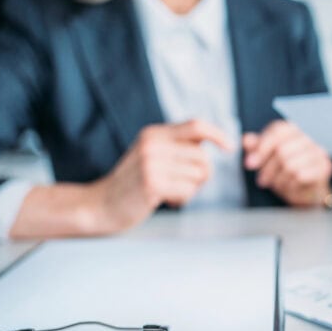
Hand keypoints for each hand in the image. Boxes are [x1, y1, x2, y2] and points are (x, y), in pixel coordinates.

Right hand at [89, 119, 231, 231]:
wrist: (101, 205)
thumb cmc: (132, 183)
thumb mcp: (151, 154)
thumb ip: (176, 146)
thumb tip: (214, 141)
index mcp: (153, 133)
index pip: (196, 125)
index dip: (217, 134)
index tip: (230, 147)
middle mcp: (152, 144)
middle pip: (202, 157)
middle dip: (202, 174)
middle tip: (184, 184)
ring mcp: (151, 163)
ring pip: (198, 175)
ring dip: (191, 189)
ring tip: (170, 191)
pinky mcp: (152, 184)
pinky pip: (188, 190)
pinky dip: (182, 198)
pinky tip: (165, 200)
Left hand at [242, 120, 331, 206]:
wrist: (308, 191)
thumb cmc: (287, 171)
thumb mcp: (268, 159)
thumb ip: (258, 147)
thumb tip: (246, 140)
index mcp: (295, 129)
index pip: (278, 131)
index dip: (261, 147)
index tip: (250, 163)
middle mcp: (310, 136)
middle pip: (282, 149)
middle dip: (267, 168)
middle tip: (261, 180)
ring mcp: (319, 151)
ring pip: (290, 164)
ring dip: (278, 179)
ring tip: (277, 184)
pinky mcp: (324, 167)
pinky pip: (300, 176)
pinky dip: (290, 185)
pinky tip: (290, 187)